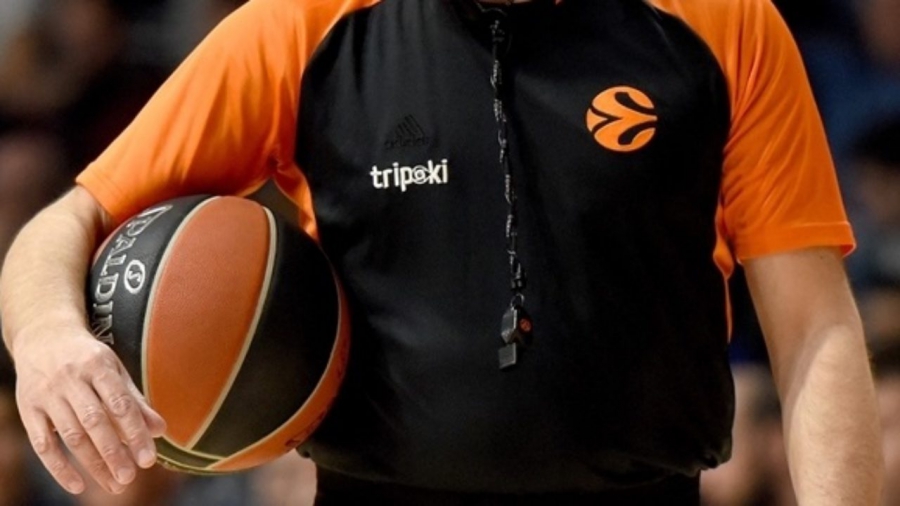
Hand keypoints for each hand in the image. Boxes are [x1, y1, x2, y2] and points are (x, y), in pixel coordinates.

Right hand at [12, 323, 165, 494]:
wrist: (43, 335)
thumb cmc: (87, 358)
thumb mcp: (114, 370)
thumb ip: (135, 400)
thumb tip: (160, 430)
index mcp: (98, 366)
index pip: (119, 403)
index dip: (135, 433)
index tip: (148, 459)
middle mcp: (71, 379)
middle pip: (94, 422)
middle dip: (113, 453)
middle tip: (129, 478)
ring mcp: (47, 394)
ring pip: (71, 435)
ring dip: (92, 464)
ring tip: (113, 484)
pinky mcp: (28, 408)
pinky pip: (42, 443)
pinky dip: (59, 467)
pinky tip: (78, 485)